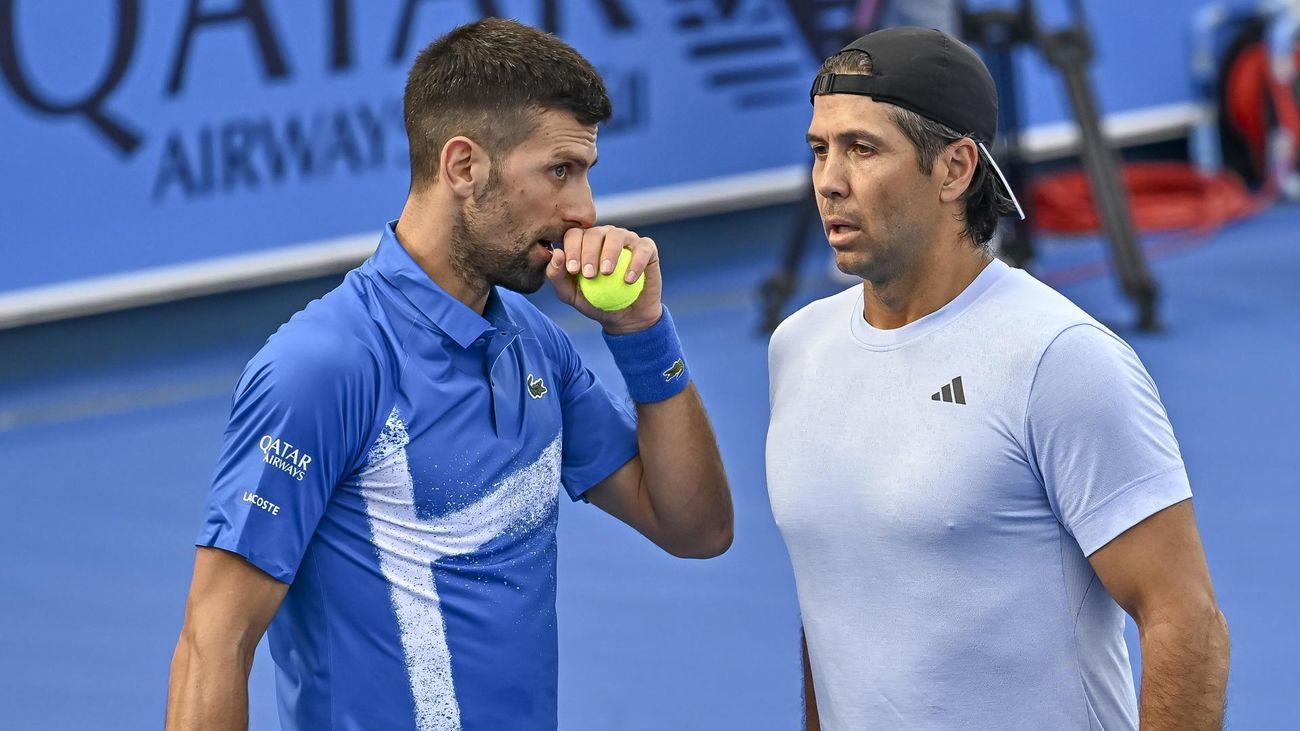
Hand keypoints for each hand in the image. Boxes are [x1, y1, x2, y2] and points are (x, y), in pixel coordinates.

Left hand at [547, 225, 663, 333]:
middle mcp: (605, 236)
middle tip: (589, 275)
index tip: (573, 271)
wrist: (626, 316)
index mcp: (584, 242)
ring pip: (617, 235)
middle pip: (594, 233)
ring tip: (607, 273)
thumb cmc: (595, 302)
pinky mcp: (647, 249)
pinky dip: (636, 263)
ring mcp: (627, 240)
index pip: (574, 235)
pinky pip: (643, 249)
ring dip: (610, 253)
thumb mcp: (571, 295)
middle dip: (588, 252)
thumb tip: (556, 253)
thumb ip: (557, 275)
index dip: (572, 249)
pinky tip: (628, 280)